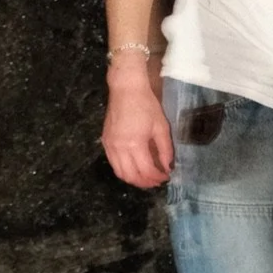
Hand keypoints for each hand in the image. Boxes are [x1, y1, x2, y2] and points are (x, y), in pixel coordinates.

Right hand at [102, 68, 173, 188]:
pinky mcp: (105, 141)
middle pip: (131, 176)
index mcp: (134, 144)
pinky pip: (113, 163)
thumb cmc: (146, 105)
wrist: (126, 89)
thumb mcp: (161, 126)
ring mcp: (109, 145)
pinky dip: (124, 170)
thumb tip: (167, 167)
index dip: (157, 177)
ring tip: (146, 177)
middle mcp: (119, 148)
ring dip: (133, 179)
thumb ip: (165, 149)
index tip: (166, 176)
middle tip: (156, 181)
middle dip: (145, 183)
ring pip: (120, 173)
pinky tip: (134, 167)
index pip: (146, 170)